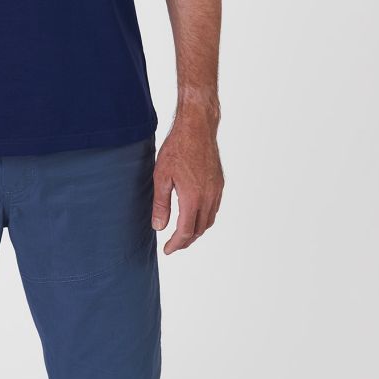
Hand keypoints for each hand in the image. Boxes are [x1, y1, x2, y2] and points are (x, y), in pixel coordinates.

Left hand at [151, 119, 223, 253]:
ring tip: (183, 233)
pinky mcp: (219, 183)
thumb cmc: (177, 148)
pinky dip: (205, 217)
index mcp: (192, 198)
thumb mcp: (161, 176)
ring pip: (209, 220)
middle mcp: (208, 197)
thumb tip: (159, 227)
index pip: (185, 231)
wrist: (197, 128)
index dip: (176, 244)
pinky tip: (195, 214)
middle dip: (186, 240)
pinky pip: (214, 208)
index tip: (167, 250)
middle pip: (199, 229)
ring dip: (197, 230)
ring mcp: (216, 190)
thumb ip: (161, 204)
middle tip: (173, 244)